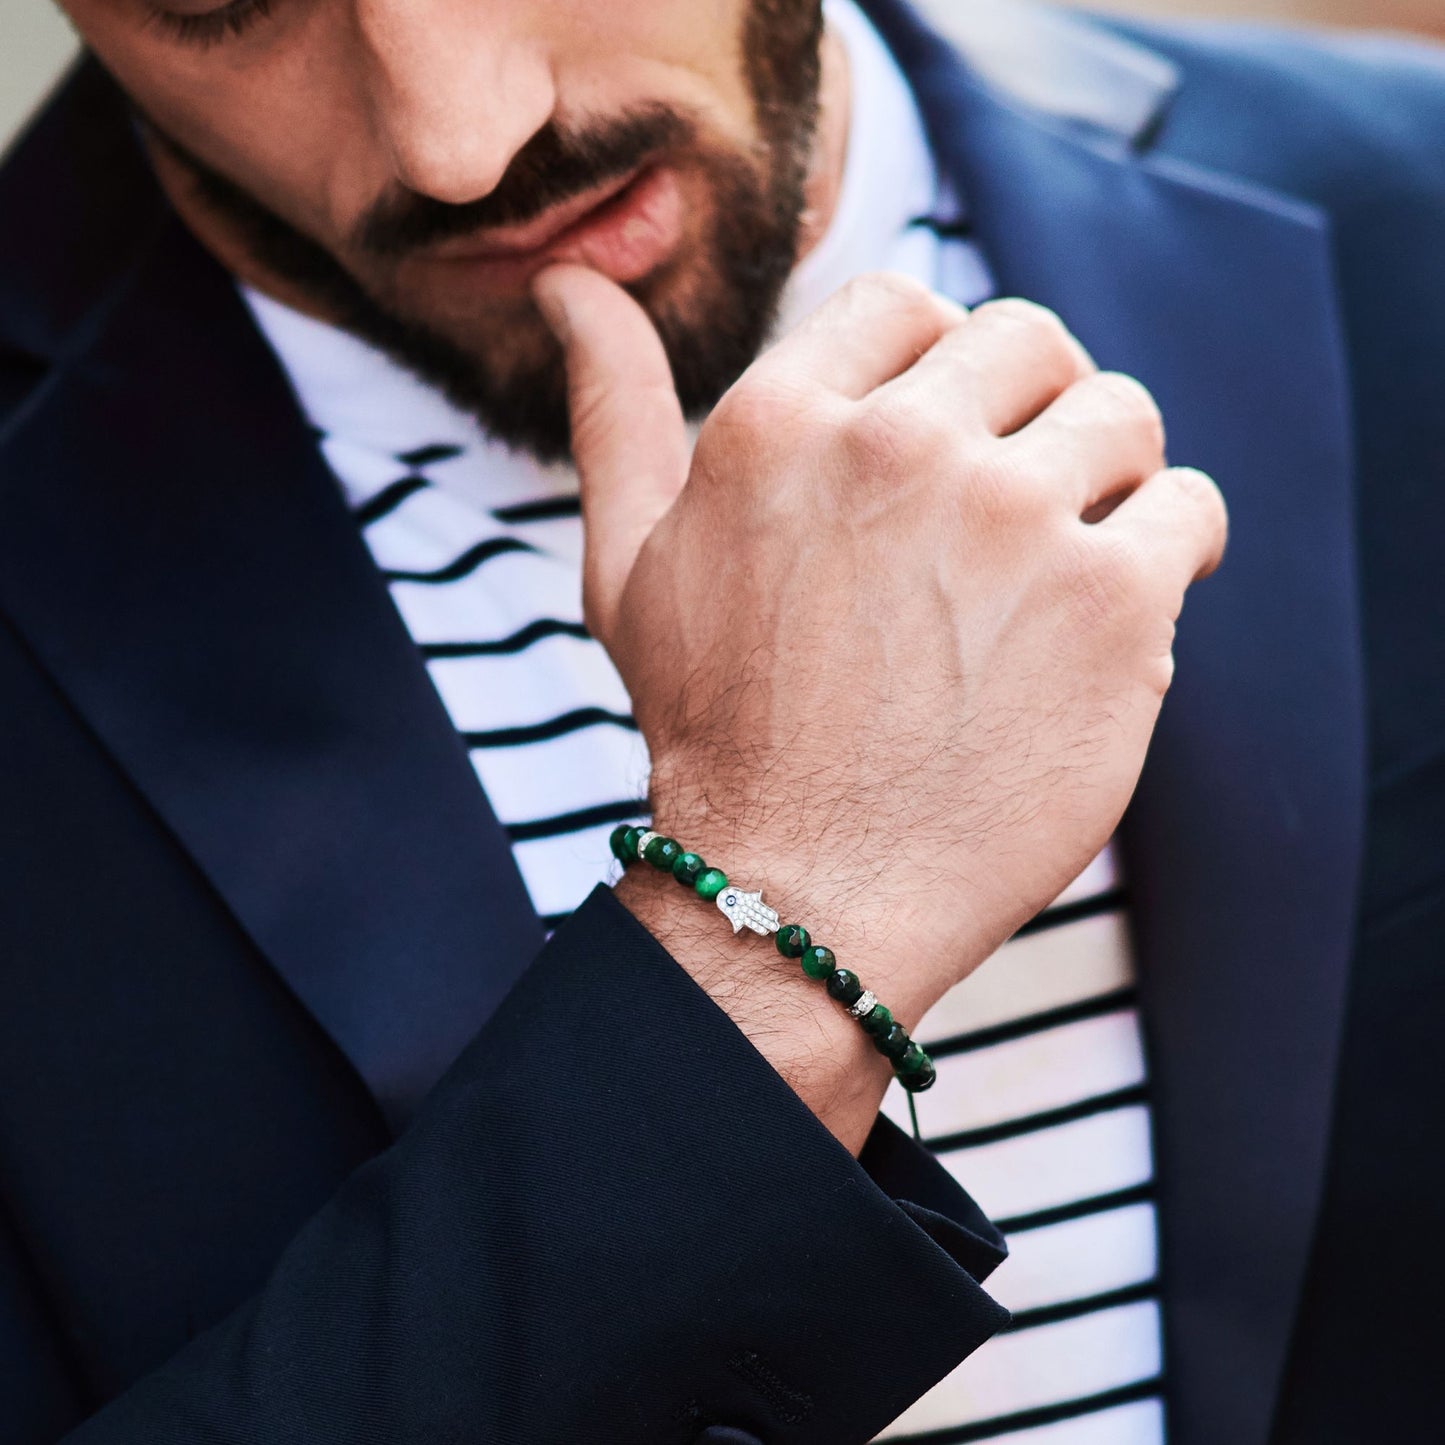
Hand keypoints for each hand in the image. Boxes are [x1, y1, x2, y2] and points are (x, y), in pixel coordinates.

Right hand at [534, 266, 1225, 1144]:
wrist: (800, 890)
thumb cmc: (713, 730)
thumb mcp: (625, 563)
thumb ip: (614, 410)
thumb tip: (566, 281)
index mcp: (781, 420)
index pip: (907, 304)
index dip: (938, 366)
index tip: (947, 437)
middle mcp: (898, 448)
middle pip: (1029, 341)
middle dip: (1031, 408)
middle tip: (1018, 500)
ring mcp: (1011, 521)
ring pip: (1120, 414)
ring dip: (1108, 475)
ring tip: (1069, 557)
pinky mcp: (1109, 603)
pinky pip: (1187, 509)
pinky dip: (1172, 548)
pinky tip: (1123, 607)